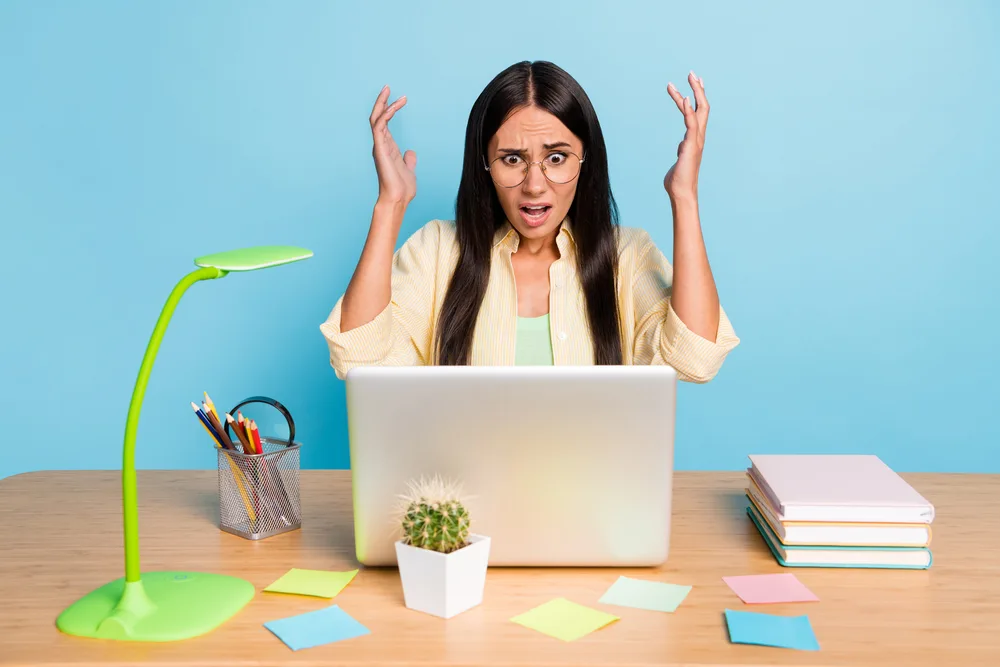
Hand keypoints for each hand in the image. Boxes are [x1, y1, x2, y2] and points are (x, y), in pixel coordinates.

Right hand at [370, 85, 416, 204]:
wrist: (398, 198)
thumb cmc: (402, 188)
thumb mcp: (409, 169)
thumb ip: (409, 159)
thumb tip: (411, 152)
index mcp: (387, 147)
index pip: (385, 123)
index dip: (390, 109)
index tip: (399, 98)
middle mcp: (381, 144)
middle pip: (377, 117)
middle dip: (382, 101)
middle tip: (387, 87)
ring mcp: (379, 146)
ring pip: (376, 119)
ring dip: (382, 104)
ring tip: (389, 91)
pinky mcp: (380, 149)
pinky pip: (379, 127)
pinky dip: (385, 115)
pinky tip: (393, 107)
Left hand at [663, 71, 707, 200]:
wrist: (681, 193)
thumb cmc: (678, 181)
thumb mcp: (679, 161)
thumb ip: (681, 151)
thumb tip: (681, 146)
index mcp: (695, 139)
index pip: (697, 114)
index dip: (695, 98)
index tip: (691, 84)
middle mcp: (699, 137)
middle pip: (703, 107)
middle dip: (698, 89)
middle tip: (692, 73)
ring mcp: (696, 140)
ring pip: (699, 111)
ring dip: (694, 92)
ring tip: (689, 77)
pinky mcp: (691, 145)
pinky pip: (691, 123)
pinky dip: (687, 109)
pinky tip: (683, 98)